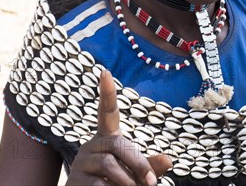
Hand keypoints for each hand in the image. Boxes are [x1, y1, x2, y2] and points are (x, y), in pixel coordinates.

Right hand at [66, 70, 171, 185]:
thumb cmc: (116, 184)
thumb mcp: (135, 173)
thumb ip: (149, 166)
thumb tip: (170, 160)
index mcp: (107, 138)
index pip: (107, 112)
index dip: (107, 93)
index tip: (105, 72)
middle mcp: (92, 144)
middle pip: (119, 146)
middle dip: (138, 164)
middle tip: (152, 183)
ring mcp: (82, 161)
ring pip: (110, 166)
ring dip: (127, 182)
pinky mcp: (76, 178)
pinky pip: (98, 183)